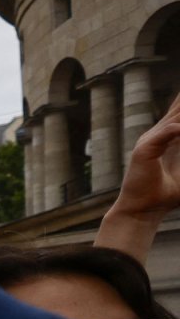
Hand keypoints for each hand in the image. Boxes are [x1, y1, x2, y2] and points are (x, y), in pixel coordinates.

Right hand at [115, 90, 179, 223]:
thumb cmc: (164, 194)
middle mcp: (158, 134)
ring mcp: (149, 140)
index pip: (179, 111)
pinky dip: (176, 130)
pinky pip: (166, 134)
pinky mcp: (144, 150)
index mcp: (168, 137)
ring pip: (175, 118)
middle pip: (178, 108)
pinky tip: (179, 127)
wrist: (141, 210)